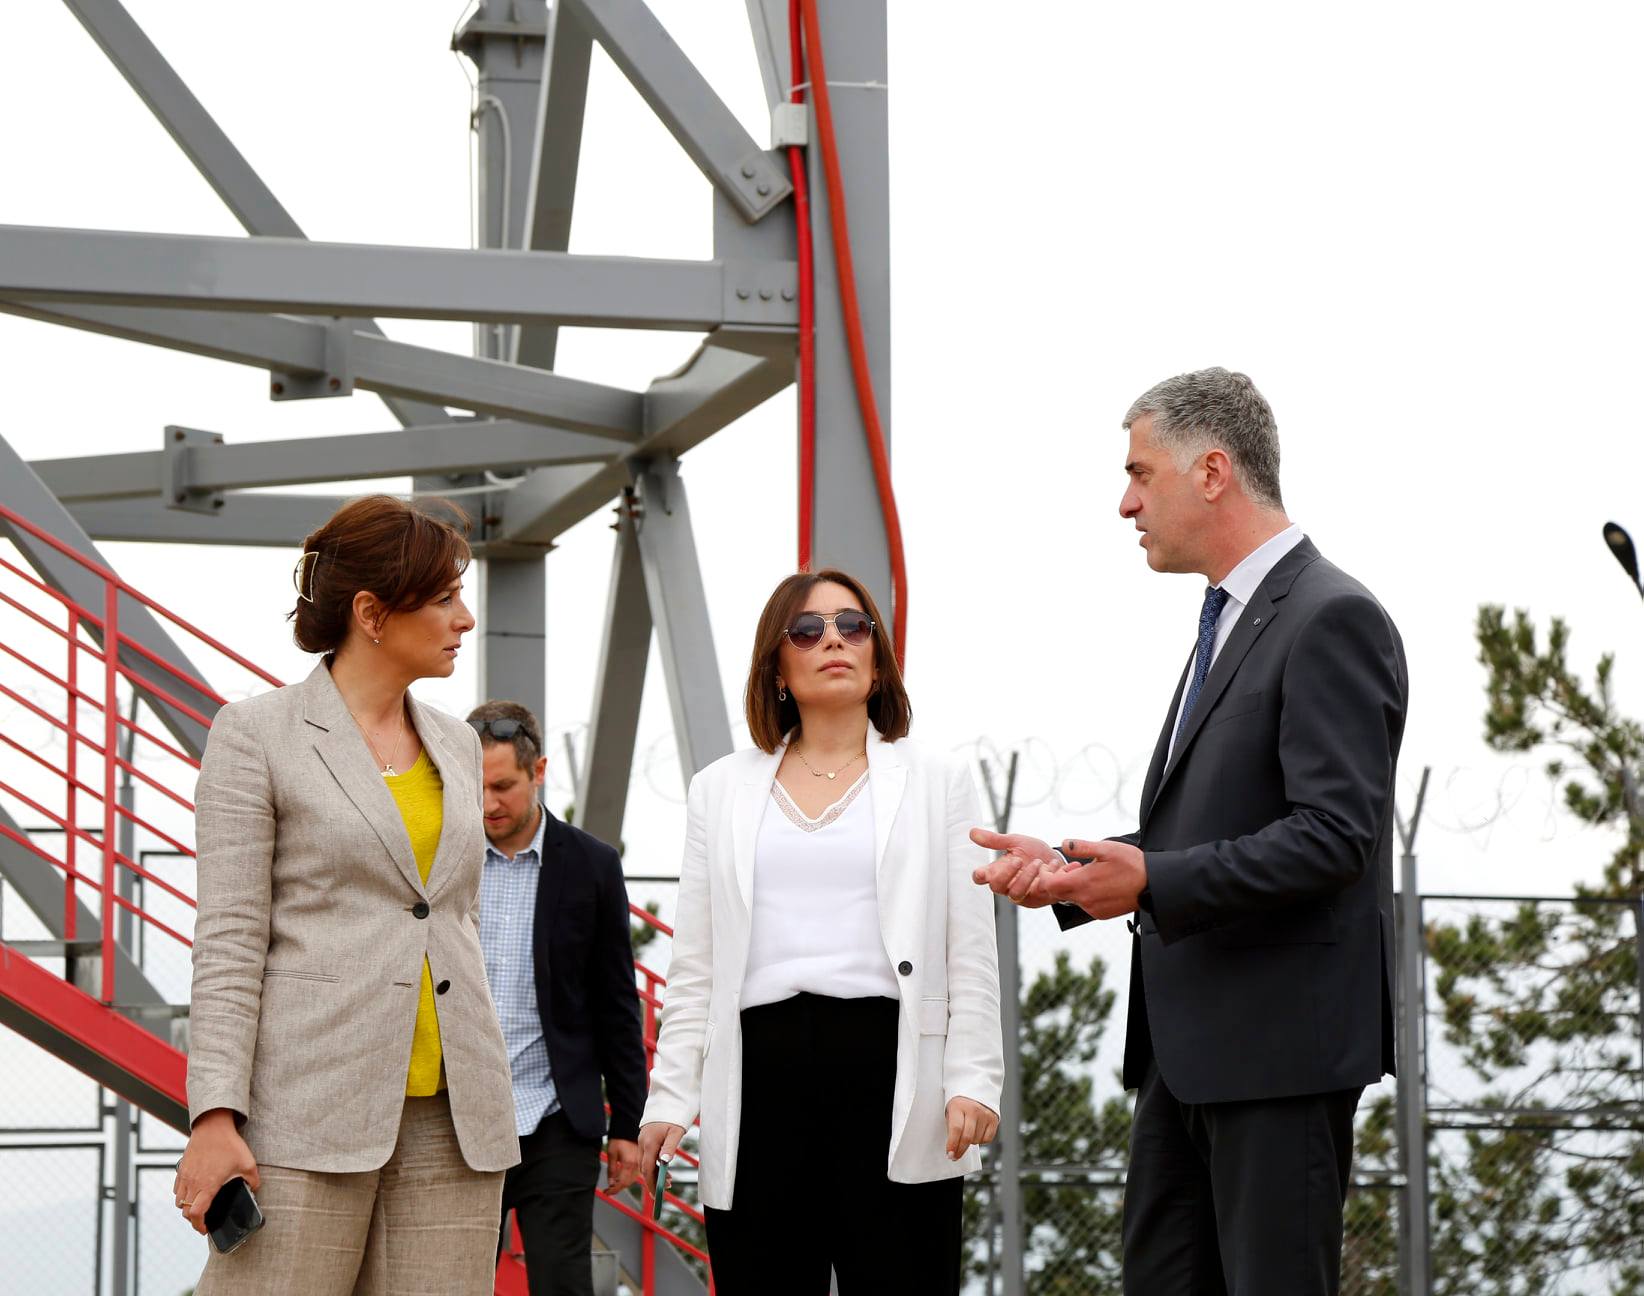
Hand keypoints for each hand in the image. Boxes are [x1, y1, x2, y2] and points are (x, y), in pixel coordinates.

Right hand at [173, 1109, 258, 1235]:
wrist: (213, 1125)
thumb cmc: (229, 1144)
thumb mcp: (248, 1163)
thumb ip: (253, 1180)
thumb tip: (255, 1190)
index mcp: (208, 1185)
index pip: (196, 1214)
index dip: (199, 1226)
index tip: (206, 1229)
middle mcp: (193, 1183)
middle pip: (186, 1211)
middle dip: (194, 1220)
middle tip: (203, 1221)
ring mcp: (185, 1176)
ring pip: (179, 1201)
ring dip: (187, 1208)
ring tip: (198, 1207)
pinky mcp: (181, 1168)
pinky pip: (177, 1189)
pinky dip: (182, 1195)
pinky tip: (193, 1192)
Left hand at [605, 1138, 641, 1192]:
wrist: (628, 1128)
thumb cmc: (619, 1138)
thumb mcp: (611, 1154)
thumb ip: (611, 1170)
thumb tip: (611, 1183)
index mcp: (629, 1163)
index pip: (622, 1183)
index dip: (613, 1190)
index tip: (606, 1192)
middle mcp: (637, 1165)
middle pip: (628, 1183)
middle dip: (617, 1188)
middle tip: (608, 1190)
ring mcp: (640, 1163)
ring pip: (632, 1180)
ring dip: (622, 1184)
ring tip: (613, 1185)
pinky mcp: (640, 1161)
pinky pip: (635, 1174)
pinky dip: (627, 1178)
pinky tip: (621, 1178)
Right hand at [637, 1122, 685, 1195]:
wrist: (666, 1102)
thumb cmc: (673, 1116)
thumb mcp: (675, 1131)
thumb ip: (670, 1147)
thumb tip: (665, 1161)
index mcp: (649, 1143)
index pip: (647, 1169)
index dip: (651, 1183)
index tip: (658, 1193)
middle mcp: (643, 1143)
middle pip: (644, 1168)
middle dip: (652, 1181)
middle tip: (665, 1189)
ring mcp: (642, 1141)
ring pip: (644, 1163)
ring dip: (653, 1174)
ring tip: (668, 1181)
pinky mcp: (644, 1140)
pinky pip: (646, 1157)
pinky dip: (653, 1165)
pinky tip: (662, 1169)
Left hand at [945, 1096, 999, 1159]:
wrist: (976, 1088)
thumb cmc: (960, 1103)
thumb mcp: (950, 1111)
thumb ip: (951, 1127)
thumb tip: (952, 1147)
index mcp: (959, 1106)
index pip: (956, 1129)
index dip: (952, 1145)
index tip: (949, 1154)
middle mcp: (973, 1110)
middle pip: (967, 1137)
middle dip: (960, 1150)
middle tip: (954, 1156)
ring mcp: (985, 1114)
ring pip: (977, 1140)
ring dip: (970, 1143)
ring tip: (966, 1134)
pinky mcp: (994, 1119)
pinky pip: (987, 1139)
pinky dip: (980, 1140)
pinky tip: (976, 1133)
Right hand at [969, 828, 1065, 906]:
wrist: (1058, 860)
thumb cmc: (1033, 852)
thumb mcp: (1015, 842)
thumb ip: (995, 840)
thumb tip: (972, 832)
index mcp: (998, 871)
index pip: (981, 878)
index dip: (979, 877)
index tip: (982, 872)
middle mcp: (1007, 885)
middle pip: (996, 887)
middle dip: (1006, 873)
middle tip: (1018, 859)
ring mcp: (1022, 894)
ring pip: (1015, 894)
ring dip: (1026, 877)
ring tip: (1038, 862)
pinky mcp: (1037, 899)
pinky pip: (1036, 894)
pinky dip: (1044, 877)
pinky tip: (1051, 866)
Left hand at [1038, 838, 1147, 919]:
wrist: (1153, 884)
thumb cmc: (1131, 863)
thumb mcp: (1106, 848)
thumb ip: (1082, 847)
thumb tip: (1064, 844)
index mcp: (1083, 883)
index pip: (1049, 884)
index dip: (1047, 874)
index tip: (1054, 864)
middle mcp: (1085, 900)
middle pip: (1057, 893)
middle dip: (1059, 879)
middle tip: (1074, 866)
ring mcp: (1093, 909)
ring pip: (1071, 899)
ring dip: (1072, 886)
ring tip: (1089, 872)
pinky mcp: (1102, 914)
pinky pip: (1084, 905)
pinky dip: (1084, 894)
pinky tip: (1097, 883)